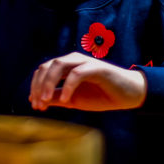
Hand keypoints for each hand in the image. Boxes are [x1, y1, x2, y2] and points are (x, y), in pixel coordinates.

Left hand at [29, 52, 146, 111]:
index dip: (35, 86)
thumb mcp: (74, 100)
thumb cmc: (101, 95)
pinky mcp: (96, 67)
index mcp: (66, 66)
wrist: (128, 95)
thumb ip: (58, 98)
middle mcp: (72, 60)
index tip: (34, 104)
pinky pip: (77, 73)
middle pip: (47, 66)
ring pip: (58, 65)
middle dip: (39, 85)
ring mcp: (84, 61)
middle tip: (38, 104)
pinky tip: (67, 100)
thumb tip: (39, 101)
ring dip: (49, 83)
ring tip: (46, 100)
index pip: (43, 71)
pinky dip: (68, 86)